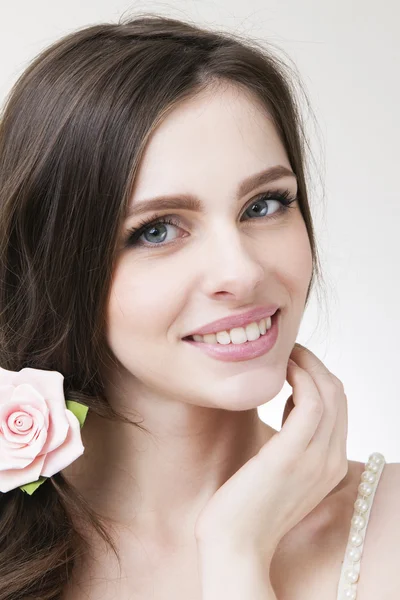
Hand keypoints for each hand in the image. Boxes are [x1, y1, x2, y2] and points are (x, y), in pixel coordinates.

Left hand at [194, 343, 348, 561]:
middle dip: (316, 365)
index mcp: (331, 465)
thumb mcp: (280, 468)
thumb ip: (291, 441)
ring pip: (330, 392)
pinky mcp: (292, 454)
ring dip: (308, 365)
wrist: (234, 543)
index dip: (319, 378)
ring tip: (286, 356)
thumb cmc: (247, 503)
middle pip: (339, 395)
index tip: (294, 364)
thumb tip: (287, 407)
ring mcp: (316, 459)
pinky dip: (300, 377)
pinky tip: (281, 371)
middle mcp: (332, 461)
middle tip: (291, 353)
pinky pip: (311, 401)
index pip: (339, 407)